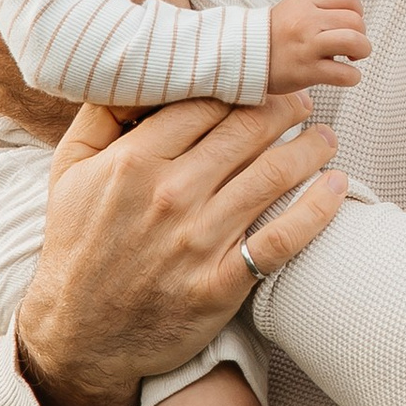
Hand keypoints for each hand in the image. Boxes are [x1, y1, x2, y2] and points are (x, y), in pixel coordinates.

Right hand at [13, 92, 347, 405]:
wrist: (80, 335)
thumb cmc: (77, 245)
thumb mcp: (69, 173)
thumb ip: (101, 117)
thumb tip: (138, 70)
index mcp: (133, 163)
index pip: (204, 104)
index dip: (241, 87)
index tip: (261, 81)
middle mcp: (169, 197)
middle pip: (246, 132)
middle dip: (283, 109)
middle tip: (301, 103)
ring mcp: (198, 241)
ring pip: (272, 175)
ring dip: (309, 148)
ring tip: (325, 138)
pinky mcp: (221, 284)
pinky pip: (283, 238)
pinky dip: (317, 208)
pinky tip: (336, 185)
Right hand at [268, 0, 371, 92]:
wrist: (240, 57)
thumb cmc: (272, 36)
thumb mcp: (292, 9)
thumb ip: (319, 8)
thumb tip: (352, 18)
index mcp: (304, 3)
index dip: (357, 11)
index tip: (350, 24)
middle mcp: (306, 21)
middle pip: (355, 21)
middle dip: (361, 35)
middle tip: (351, 46)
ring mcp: (307, 46)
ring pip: (354, 42)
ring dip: (361, 51)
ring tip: (352, 58)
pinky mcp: (306, 72)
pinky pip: (344, 74)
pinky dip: (352, 77)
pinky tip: (344, 76)